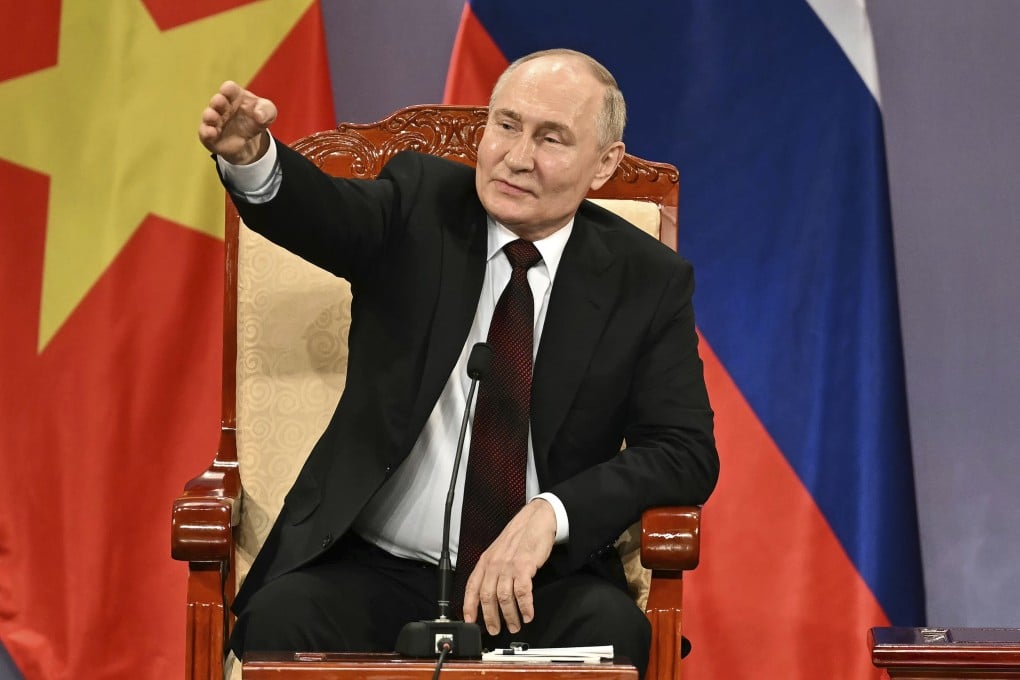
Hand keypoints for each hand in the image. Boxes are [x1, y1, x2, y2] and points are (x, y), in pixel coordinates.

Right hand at [197, 80, 277, 164]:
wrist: (251, 142)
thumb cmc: (257, 119)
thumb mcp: (268, 112)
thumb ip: (266, 110)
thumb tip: (260, 115)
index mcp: (235, 96)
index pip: (229, 88)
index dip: (228, 89)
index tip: (227, 90)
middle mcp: (222, 107)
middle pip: (217, 100)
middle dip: (218, 101)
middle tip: (220, 102)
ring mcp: (215, 121)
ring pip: (209, 116)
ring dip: (210, 115)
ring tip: (212, 117)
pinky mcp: (211, 137)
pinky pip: (205, 133)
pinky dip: (207, 133)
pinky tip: (211, 133)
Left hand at [462, 499, 556, 634]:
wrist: (536, 520)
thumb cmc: (519, 536)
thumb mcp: (498, 551)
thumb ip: (491, 569)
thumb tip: (487, 590)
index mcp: (485, 561)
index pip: (471, 587)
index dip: (469, 607)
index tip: (470, 621)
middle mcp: (494, 564)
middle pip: (487, 597)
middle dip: (490, 618)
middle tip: (496, 630)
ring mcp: (509, 566)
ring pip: (504, 598)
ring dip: (510, 616)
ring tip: (515, 625)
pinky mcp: (525, 567)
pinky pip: (522, 592)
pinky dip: (525, 607)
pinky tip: (528, 614)